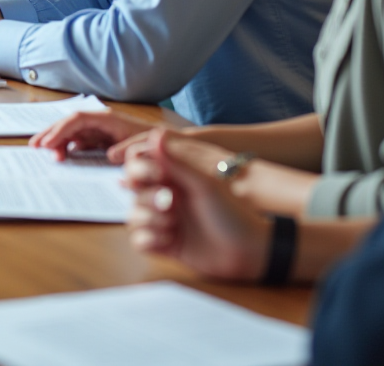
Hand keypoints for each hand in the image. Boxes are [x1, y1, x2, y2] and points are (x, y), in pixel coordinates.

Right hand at [30, 110, 152, 161]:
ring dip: (58, 141)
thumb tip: (102, 153)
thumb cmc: (154, 143)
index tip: (47, 144)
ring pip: (72, 132)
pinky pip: (81, 140)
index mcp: (107, 118)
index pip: (76, 120)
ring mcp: (100, 129)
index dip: (60, 131)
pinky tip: (62, 155)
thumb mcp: (139, 145)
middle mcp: (101, 121)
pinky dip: (69, 147)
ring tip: (47, 154)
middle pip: (69, 123)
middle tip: (35, 146)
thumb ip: (122, 149)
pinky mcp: (102, 139)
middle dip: (51, 133)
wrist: (168, 145)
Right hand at [125, 129, 272, 280]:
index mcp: (174, 177)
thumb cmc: (233, 212)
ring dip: (148, 220)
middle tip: (169, 204)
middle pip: (133, 192)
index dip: (139, 169)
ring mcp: (164, 221)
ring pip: (134, 215)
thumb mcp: (204, 185)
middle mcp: (166, 196)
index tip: (157, 176)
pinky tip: (167, 240)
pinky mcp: (165, 244)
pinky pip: (139, 240)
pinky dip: (148, 240)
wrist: (250, 251)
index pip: (139, 165)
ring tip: (171, 226)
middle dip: (147, 198)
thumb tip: (156, 133)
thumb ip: (176, 161)